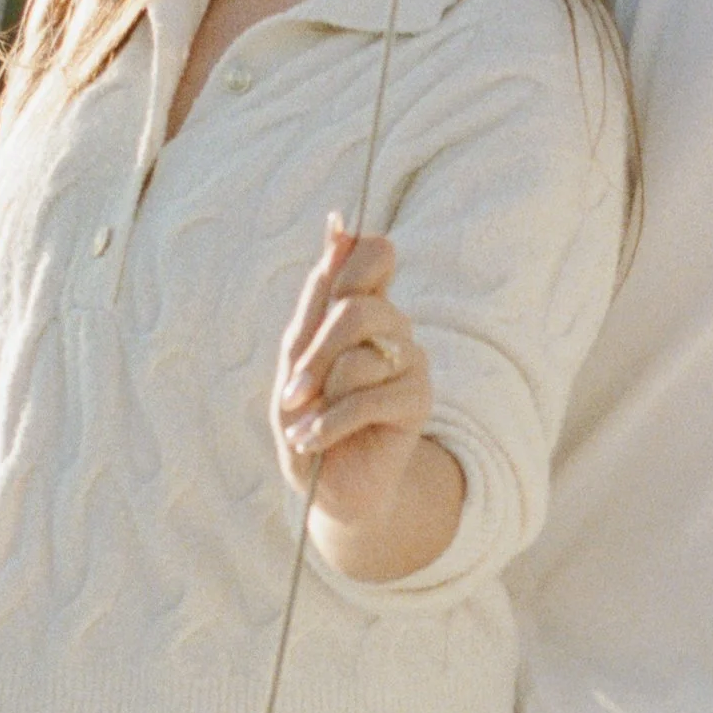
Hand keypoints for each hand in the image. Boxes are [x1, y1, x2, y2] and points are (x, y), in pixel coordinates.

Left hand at [272, 215, 433, 529]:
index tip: (328, 291)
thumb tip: (338, 225)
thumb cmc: (308, 418)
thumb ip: (316, 299)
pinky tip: (314, 442)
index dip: (350, 263)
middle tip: (293, 391)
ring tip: (305, 423)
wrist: (328, 487)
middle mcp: (394, 327)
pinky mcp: (419, 399)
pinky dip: (330, 423)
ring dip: (320, 394)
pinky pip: (367, 397)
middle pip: (357, 307)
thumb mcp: (296, 358)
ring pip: (358, 354)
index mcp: (364, 307)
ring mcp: (411, 361)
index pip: (375, 253)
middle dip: (314, 352)